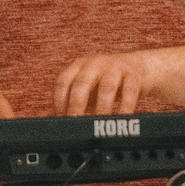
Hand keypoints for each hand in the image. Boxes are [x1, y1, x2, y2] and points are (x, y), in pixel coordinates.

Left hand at [52, 46, 184, 114]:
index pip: (63, 81)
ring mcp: (115, 66)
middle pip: (82, 83)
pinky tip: (122, 118)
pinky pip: (130, 90)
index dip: (60, 100)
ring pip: (106, 87)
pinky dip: (125, 106)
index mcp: (78, 66)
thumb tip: (46, 120)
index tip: (61, 117)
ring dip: (102, 107)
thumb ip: (67, 103)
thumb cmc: (104, 82)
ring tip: (99, 122)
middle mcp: (95, 63)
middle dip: (77, 104)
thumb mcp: (85, 90)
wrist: (138, 68)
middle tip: (76, 122)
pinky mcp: (134, 73)